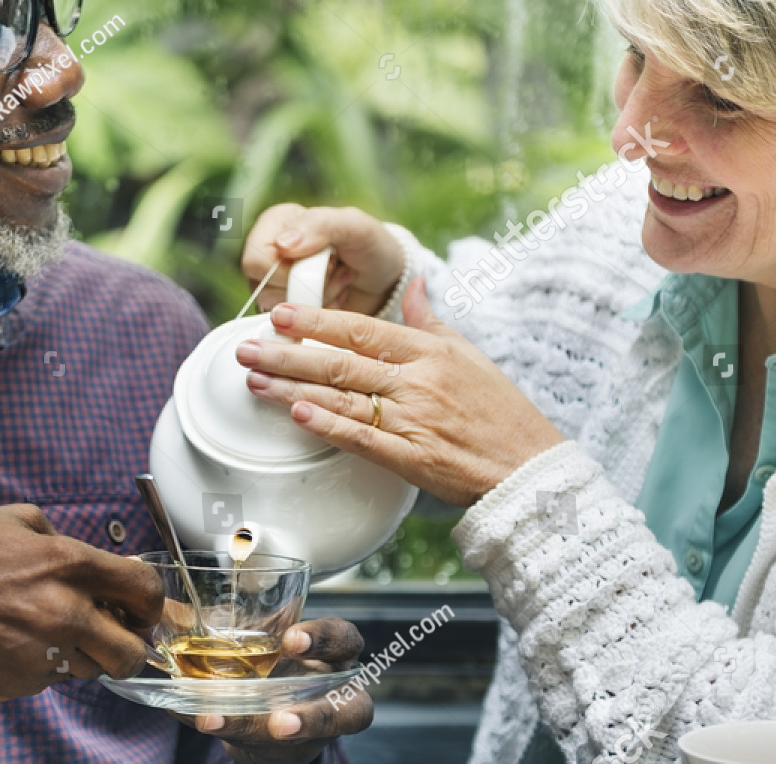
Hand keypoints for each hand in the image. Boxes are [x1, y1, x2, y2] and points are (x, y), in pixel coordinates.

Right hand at [0, 505, 163, 696]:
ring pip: (91, 670)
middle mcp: (64, 612)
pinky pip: (50, 679)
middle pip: (132, 652)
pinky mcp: (18, 684)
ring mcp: (41, 654)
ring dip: (83, 656)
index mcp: (68, 563)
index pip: (146, 591)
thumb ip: (62, 539)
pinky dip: (42, 664)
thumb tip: (95, 564)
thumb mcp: (12, 518)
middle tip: (114, 636)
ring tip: (45, 630)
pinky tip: (9, 640)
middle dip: (129, 646)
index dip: (152, 603)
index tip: (143, 608)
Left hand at [176, 617, 372, 763]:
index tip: (291, 640)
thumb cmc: (275, 658)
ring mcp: (317, 731)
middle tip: (278, 722)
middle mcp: (336, 696)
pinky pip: (260, 748)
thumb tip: (166, 608)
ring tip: (213, 722)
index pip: (345, 640)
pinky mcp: (290, 752)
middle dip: (313, 718)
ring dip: (255, 736)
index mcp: (336, 655)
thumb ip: (239, 621)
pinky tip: (188, 715)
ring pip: (302, 744)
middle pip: (351, 712)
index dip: (324, 640)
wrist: (272, 702)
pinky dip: (222, 730)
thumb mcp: (266, 635)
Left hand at [236, 278, 565, 507]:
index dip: (317, 321)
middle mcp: (417, 381)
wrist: (528, 469)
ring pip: (342, 398)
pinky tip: (296, 416)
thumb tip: (414, 284)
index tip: (280, 316)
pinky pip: (361, 439)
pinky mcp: (412, 458)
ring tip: (255, 381)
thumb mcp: (471, 355)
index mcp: (430, 352)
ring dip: (293, 389)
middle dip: (288, 354)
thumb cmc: (500, 413)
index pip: (362, 329)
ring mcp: (413, 420)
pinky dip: (327, 426)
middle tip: (248, 348)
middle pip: (341, 361)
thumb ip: (432, 321)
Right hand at [241, 204, 404, 315]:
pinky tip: (336, 298)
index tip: (325, 261)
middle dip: (308, 286)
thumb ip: (320, 225)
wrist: (386, 280)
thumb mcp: (354, 226)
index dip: (288, 271)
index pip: (256, 260)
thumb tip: (282, 244)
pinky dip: (318, 316)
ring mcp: (275, 285)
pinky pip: (289, 327)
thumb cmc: (371, 246)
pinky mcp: (287, 312)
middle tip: (336, 271)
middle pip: (263, 288)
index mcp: (275, 223)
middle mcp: (268, 253)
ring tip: (339, 282)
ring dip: (317, 301)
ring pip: (277, 310)